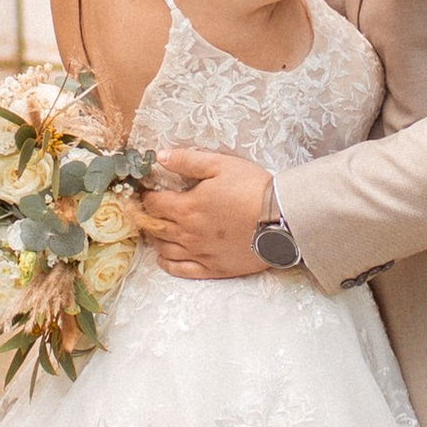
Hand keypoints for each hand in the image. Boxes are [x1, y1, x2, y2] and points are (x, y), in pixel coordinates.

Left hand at [132, 147, 274, 277]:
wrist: (281, 220)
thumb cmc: (252, 188)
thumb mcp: (220, 165)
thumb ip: (187, 161)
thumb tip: (160, 157)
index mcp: (187, 207)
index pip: (153, 204)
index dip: (145, 196)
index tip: (146, 191)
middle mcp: (188, 233)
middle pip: (155, 227)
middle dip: (146, 217)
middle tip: (144, 211)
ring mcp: (199, 253)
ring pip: (164, 249)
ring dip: (155, 239)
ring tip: (154, 230)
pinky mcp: (213, 268)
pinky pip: (182, 270)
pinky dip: (168, 264)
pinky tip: (163, 258)